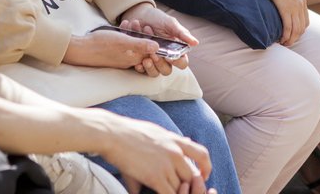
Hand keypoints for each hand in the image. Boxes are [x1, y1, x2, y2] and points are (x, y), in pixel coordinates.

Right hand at [63, 29, 169, 74]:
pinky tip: (121, 25)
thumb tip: (157, 47)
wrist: (82, 49)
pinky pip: (125, 43)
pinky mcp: (114, 54)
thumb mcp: (123, 42)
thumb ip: (140, 45)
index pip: (150, 52)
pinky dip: (125, 34)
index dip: (151, 39)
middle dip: (141, 33)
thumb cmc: (102, 45)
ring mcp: (121, 58)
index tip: (148, 29)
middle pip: (142, 47)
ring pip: (133, 44)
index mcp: (134, 59)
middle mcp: (129, 60)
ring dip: (132, 32)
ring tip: (128, 22)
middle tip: (136, 23)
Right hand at [96, 113, 212, 193]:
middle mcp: (175, 152)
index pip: (202, 154)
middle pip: (193, 176)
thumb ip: (171, 140)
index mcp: (175, 140)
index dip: (206, 169)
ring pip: (182, 188)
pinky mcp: (156, 177)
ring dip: (176, 193)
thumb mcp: (156, 131)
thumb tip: (185, 142)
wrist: (114, 134)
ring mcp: (166, 164)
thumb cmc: (130, 132)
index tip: (202, 177)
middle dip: (189, 187)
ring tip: (167, 190)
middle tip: (180, 191)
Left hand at [119, 3, 196, 75]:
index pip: (182, 63)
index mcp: (176, 50)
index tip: (169, 56)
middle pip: (167, 70)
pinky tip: (137, 63)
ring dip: (150, 67)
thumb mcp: (170, 23)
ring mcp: (153, 60)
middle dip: (160, 64)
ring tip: (145, 58)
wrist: (139, 14)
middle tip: (154, 54)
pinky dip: (140, 67)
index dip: (177, 62)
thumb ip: (181, 33)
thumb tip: (196, 43)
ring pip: (154, 73)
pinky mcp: (141, 60)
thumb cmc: (158, 19)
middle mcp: (165, 58)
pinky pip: (142, 70)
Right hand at [255, 0, 308, 45]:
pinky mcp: (285, 9)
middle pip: (302, 27)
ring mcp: (294, 7)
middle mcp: (300, 5)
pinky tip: (280, 39)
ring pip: (296, 29)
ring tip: (284, 43)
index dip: (299, 30)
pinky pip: (288, 27)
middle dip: (295, 37)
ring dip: (290, 39)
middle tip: (288, 43)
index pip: (305, 21)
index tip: (292, 35)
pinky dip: (285, 35)